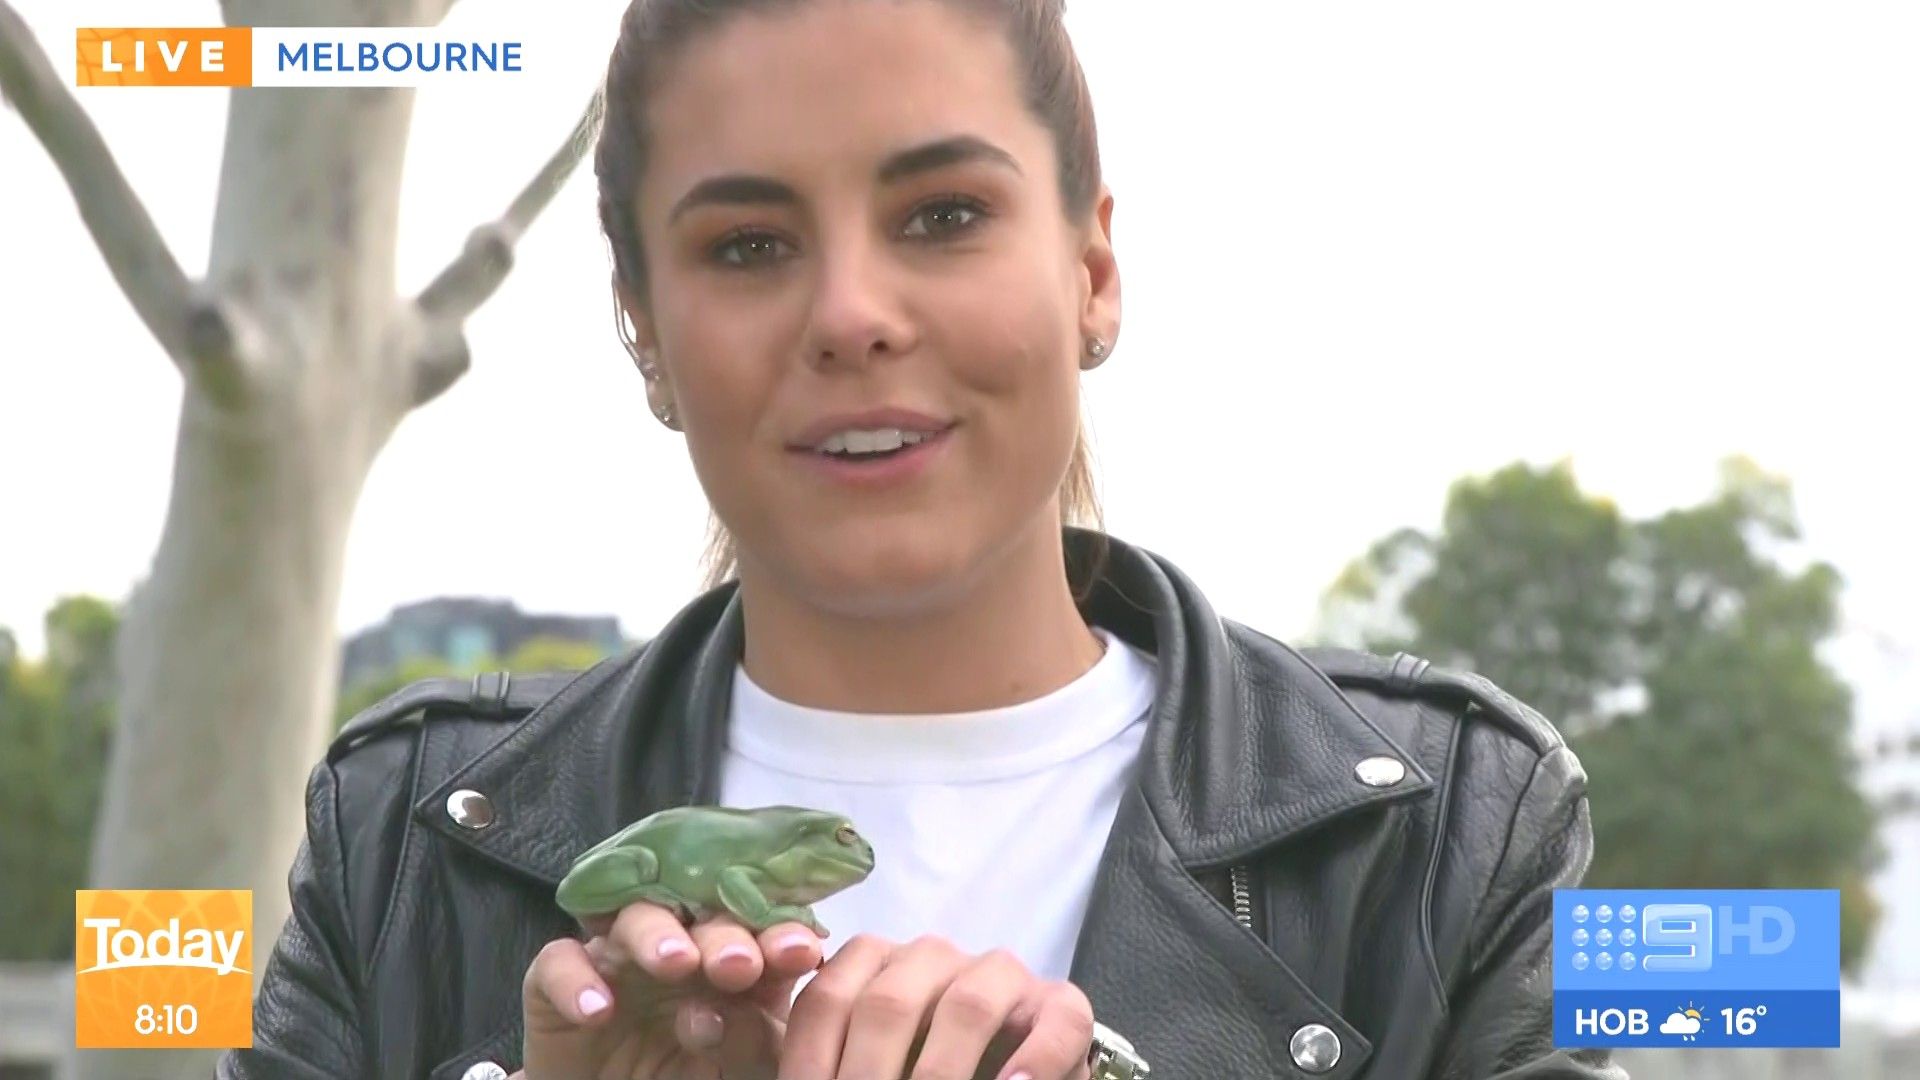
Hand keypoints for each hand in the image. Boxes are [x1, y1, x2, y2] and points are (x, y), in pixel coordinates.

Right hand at [518, 899, 824, 1078]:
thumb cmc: (689, 1077)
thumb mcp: (740, 1067)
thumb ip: (759, 1037)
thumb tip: (754, 1004)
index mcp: (729, 957)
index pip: (759, 929)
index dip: (780, 933)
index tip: (801, 952)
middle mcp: (675, 945)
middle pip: (699, 916)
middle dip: (723, 936)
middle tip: (738, 963)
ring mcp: (615, 957)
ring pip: (632, 919)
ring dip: (656, 935)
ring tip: (675, 962)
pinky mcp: (557, 982)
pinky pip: (560, 963)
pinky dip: (576, 981)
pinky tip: (599, 1009)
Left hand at [781, 934, 1095, 1079]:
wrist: (1006, 1079)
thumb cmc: (920, 1075)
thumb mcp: (862, 1068)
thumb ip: (822, 1067)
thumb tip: (766, 1071)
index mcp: (874, 969)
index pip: (826, 999)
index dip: (809, 1062)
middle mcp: (934, 958)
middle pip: (888, 1003)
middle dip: (868, 1075)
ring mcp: (1002, 976)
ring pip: (967, 1005)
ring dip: (940, 1072)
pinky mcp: (1062, 1006)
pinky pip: (1053, 1021)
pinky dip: (1034, 1060)